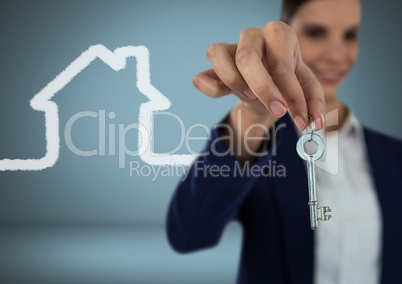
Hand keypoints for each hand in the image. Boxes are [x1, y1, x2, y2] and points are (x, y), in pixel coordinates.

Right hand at [192, 21, 324, 129]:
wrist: (268, 81)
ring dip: (232, 80)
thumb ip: (313, 102)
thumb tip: (315, 123)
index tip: (300, 118)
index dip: (292, 94)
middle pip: (247, 57)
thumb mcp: (305, 87)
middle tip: (278, 111)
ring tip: (248, 96)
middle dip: (263, 89)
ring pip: (218, 54)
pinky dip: (208, 87)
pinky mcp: (216, 67)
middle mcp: (253, 36)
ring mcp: (230, 47)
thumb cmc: (286, 78)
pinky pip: (202, 74)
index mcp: (279, 34)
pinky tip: (223, 93)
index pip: (282, 64)